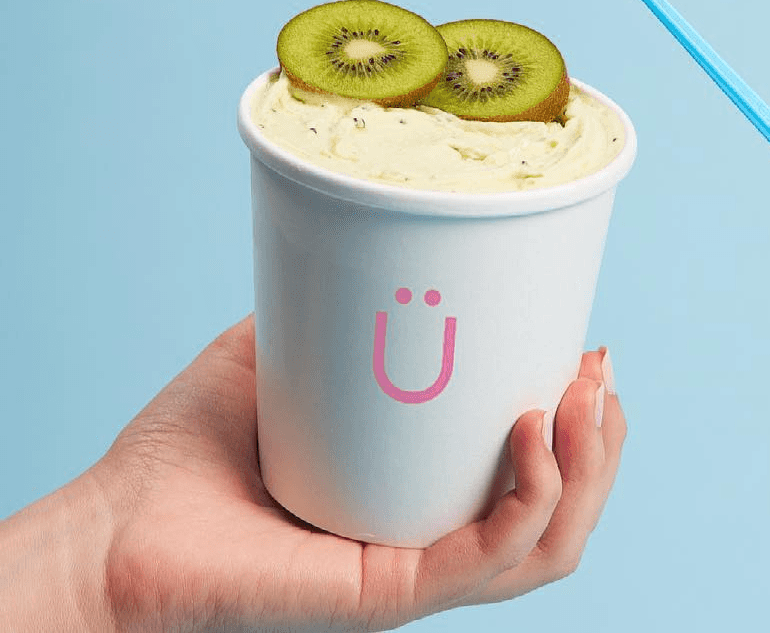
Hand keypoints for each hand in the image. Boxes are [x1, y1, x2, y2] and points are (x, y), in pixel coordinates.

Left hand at [0, 317, 625, 629]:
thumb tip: (397, 229)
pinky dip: (530, 501)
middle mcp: (429, 541)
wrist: (110, 528)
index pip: (539, 479)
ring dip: (589, 470)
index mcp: (423, 497)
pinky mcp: (380, 595)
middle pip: (563, 516)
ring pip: (547, 546)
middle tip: (597, 368)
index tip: (592, 348)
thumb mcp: (289, 349)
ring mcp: (411, 573)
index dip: (585, 424)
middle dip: (604, 442)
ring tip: (582, 395)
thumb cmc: (184, 452)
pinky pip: (485, 562)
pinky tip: (531, 433)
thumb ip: (343, 302)